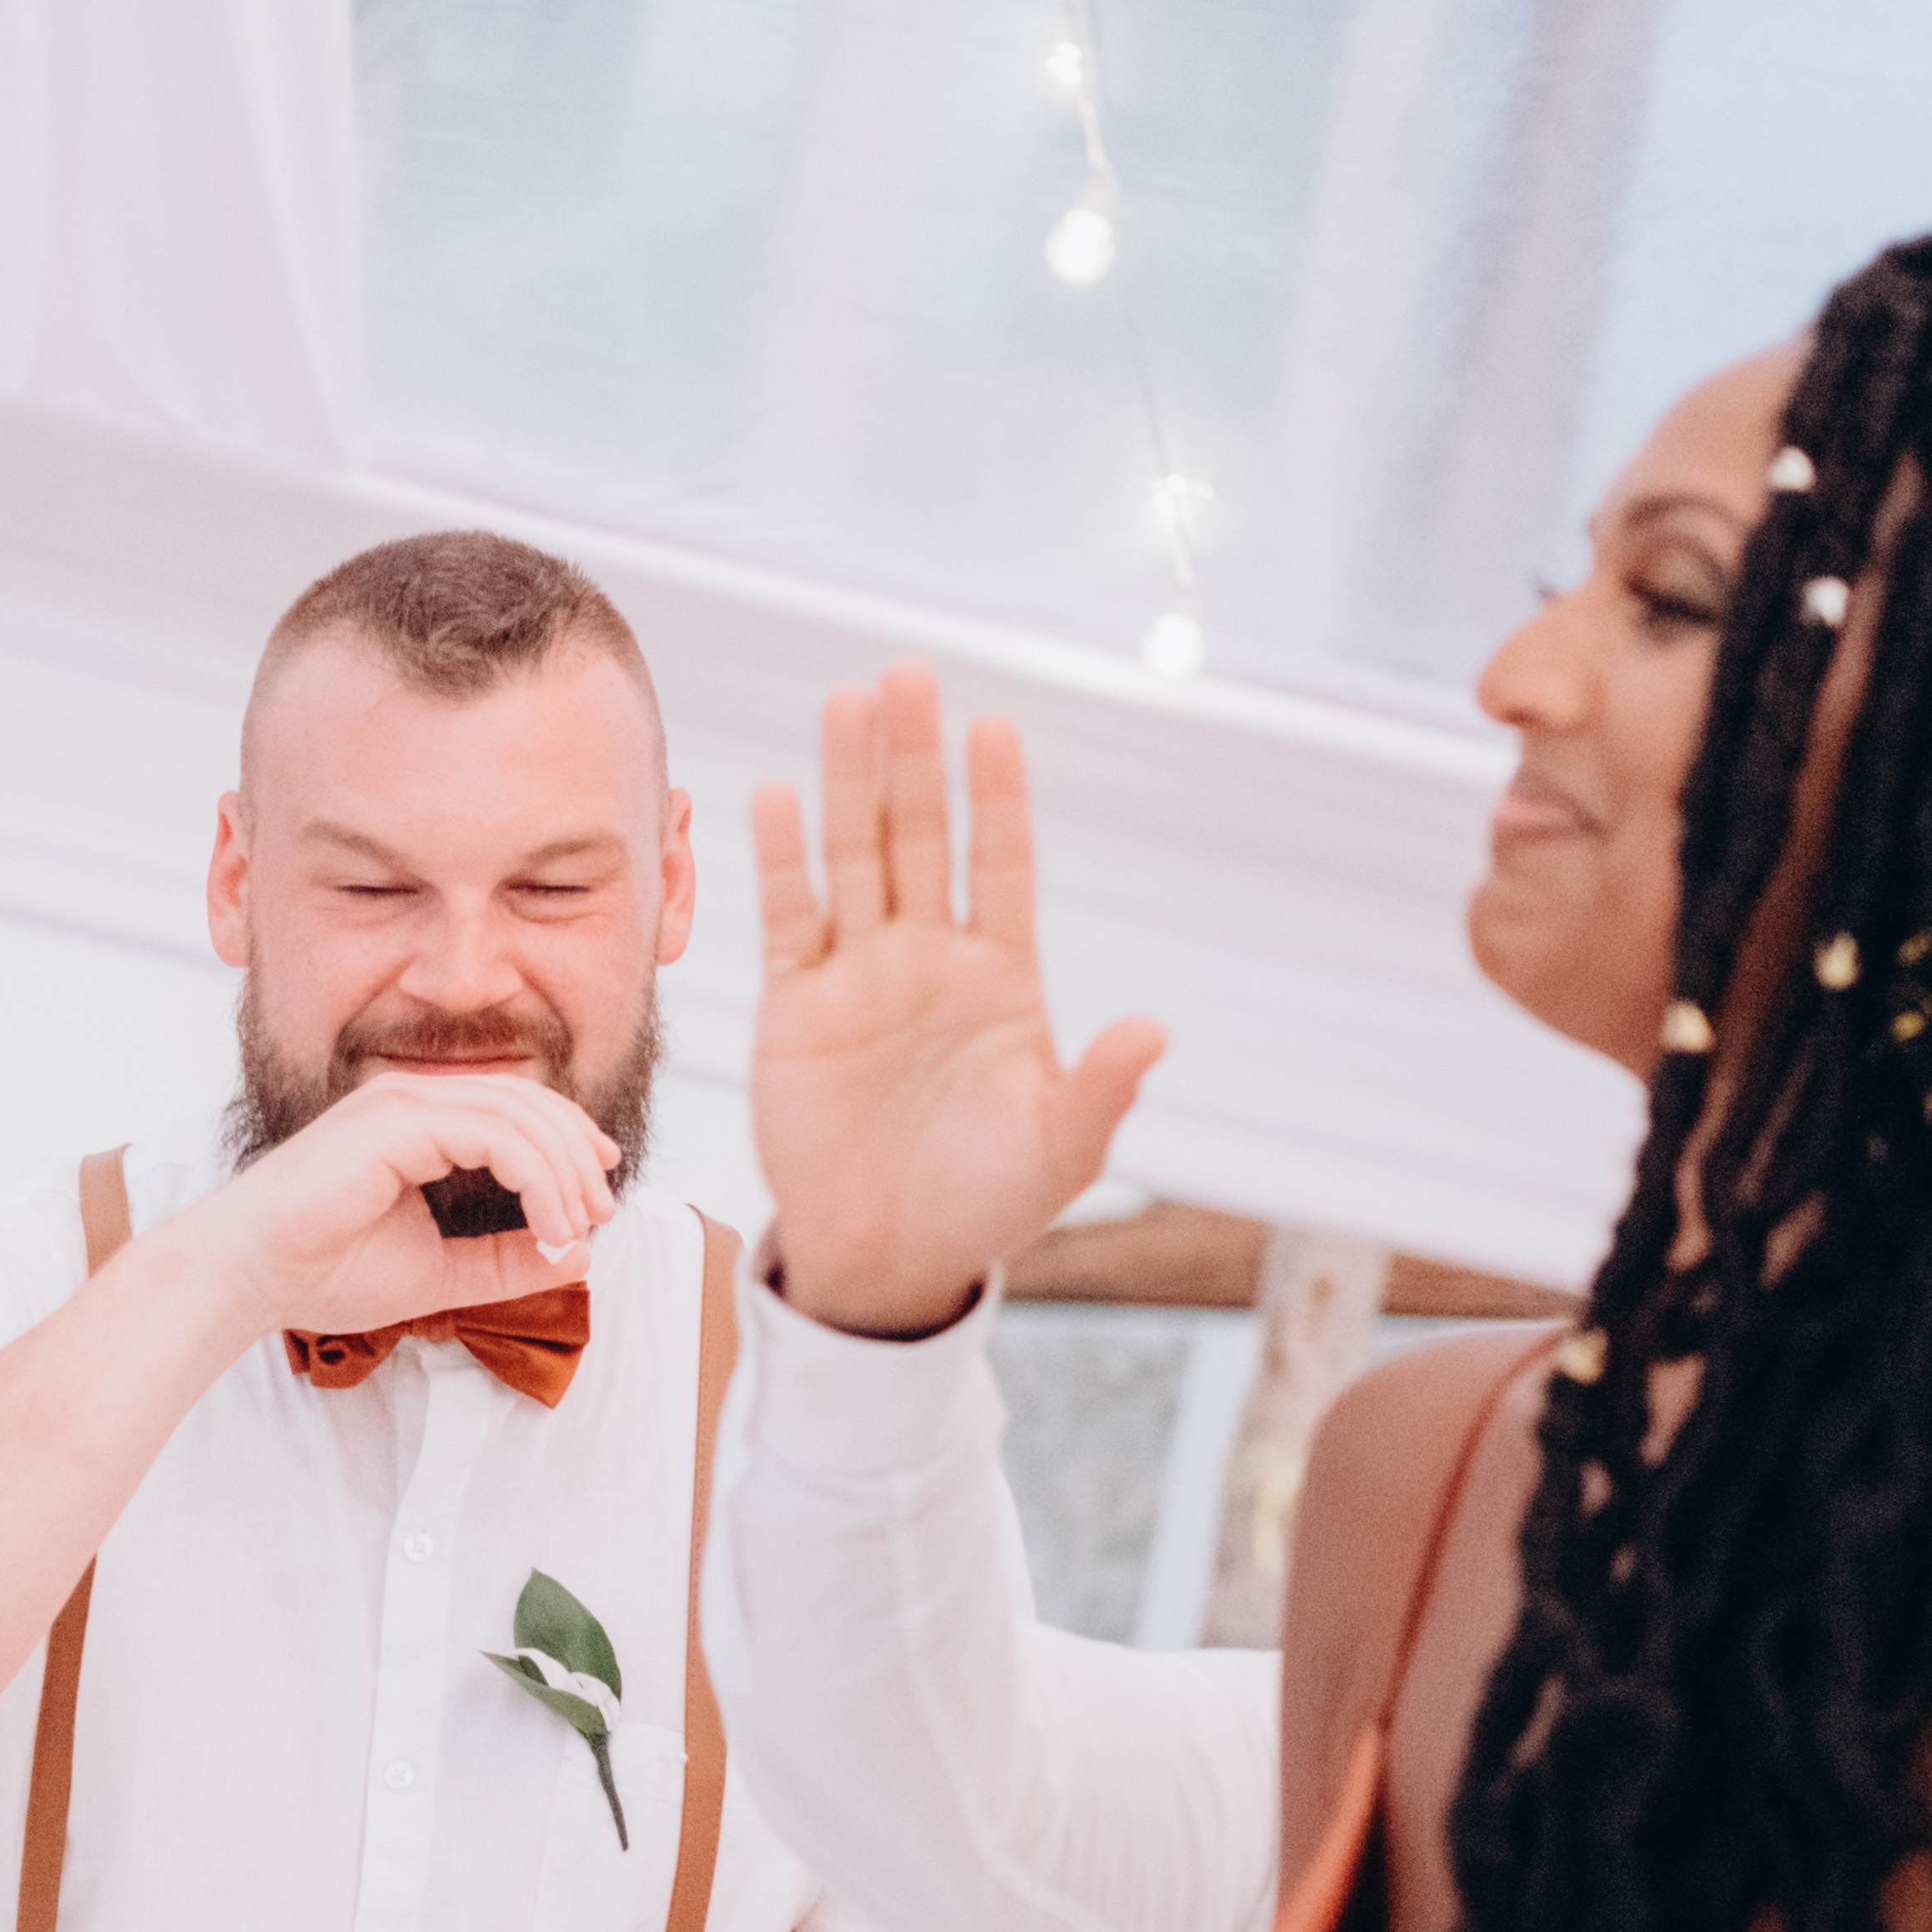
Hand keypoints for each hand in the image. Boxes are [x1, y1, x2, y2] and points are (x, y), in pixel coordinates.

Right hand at [173, 1065, 624, 1346]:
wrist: (247, 1277)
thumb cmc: (321, 1272)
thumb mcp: (440, 1272)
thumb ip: (504, 1261)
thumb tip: (578, 1254)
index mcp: (416, 1122)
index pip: (515, 1111)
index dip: (569, 1145)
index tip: (598, 1202)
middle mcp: (410, 1099)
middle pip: (528, 1104)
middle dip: (578, 1158)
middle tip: (601, 1217)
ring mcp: (400, 1102)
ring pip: (519, 1115)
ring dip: (565, 1172)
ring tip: (579, 1227)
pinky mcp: (394, 1121)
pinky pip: (494, 1136)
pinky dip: (538, 1179)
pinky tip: (551, 1225)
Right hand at [749, 664, 1166, 1337]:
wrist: (887, 1257)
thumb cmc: (985, 1203)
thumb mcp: (1061, 1150)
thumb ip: (1102, 1088)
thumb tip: (1153, 1031)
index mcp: (1002, 978)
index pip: (1001, 864)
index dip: (998, 798)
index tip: (996, 728)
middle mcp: (930, 958)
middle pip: (922, 835)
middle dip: (916, 756)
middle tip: (911, 674)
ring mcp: (861, 975)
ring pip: (856, 856)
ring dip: (850, 782)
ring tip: (849, 701)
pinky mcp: (797, 1006)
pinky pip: (789, 919)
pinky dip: (783, 861)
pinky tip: (779, 795)